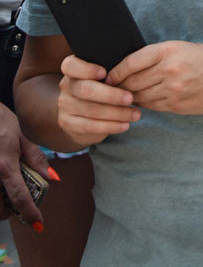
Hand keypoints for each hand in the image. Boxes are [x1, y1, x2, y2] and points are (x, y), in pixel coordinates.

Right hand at [0, 104, 48, 226]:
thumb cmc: (2, 122)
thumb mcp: (22, 136)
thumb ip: (36, 159)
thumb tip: (53, 178)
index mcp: (5, 165)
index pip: (19, 196)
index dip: (30, 213)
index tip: (39, 224)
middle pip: (1, 209)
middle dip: (12, 213)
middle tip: (22, 205)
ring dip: (1, 206)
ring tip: (10, 195)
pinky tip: (1, 188)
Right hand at [57, 53, 140, 145]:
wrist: (81, 115)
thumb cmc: (100, 88)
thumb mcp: (102, 77)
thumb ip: (110, 71)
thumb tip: (131, 70)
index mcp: (72, 70)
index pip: (71, 65)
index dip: (87, 69)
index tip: (105, 73)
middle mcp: (66, 86)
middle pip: (86, 90)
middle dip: (111, 95)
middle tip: (130, 98)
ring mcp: (65, 106)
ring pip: (91, 110)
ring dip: (116, 113)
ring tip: (135, 114)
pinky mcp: (68, 124)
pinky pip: (90, 126)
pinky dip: (111, 126)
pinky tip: (125, 125)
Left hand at [106, 41, 202, 115]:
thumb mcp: (180, 47)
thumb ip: (156, 56)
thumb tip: (129, 68)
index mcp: (168, 50)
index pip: (131, 62)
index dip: (115, 72)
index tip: (107, 76)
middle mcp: (169, 70)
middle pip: (132, 82)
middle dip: (119, 87)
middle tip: (108, 90)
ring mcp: (173, 90)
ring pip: (140, 97)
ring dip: (129, 98)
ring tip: (122, 98)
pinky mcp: (177, 106)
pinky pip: (152, 106)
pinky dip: (144, 104)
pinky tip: (141, 102)